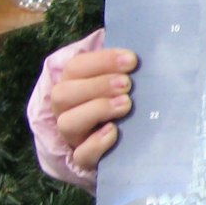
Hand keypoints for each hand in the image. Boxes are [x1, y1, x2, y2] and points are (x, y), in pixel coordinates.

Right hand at [49, 47, 138, 169]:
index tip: (132, 60)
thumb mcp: (123, 80)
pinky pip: (81, 155)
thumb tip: (142, 45)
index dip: (102, 61)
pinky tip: (114, 132)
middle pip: (64, 94)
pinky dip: (96, 143)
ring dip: (96, 110)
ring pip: (67, 123)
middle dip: (97, 85)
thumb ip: (124, 66)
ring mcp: (73, 136)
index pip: (76, 67)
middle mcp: (66, 110)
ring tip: (126, 105)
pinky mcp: (85, 159)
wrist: (128, 143)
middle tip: (127, 84)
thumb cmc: (125, 100)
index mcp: (73, 84)